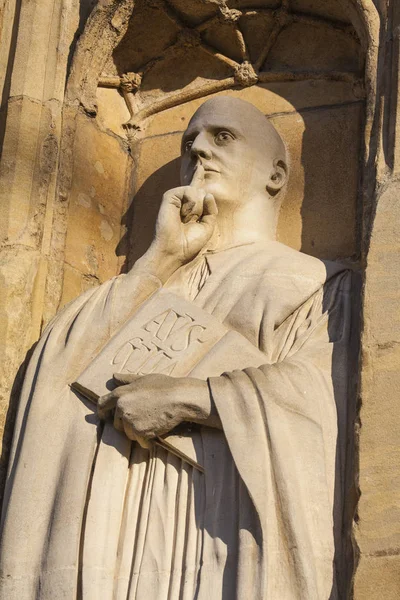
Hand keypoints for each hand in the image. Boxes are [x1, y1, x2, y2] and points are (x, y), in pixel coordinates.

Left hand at [97, 373, 215, 445]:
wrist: (179, 398)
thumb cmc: (164, 386)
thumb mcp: (144, 379)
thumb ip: (126, 379)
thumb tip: (113, 376)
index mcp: (120, 393)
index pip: (102, 404)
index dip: (103, 412)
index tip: (105, 416)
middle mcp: (121, 407)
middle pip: (116, 423)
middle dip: (127, 424)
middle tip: (143, 418)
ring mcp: (129, 420)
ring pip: (128, 434)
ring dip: (138, 432)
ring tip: (152, 422)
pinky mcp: (139, 432)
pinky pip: (140, 442)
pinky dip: (148, 441)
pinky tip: (157, 431)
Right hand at [146, 166, 217, 273]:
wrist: (174, 250)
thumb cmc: (189, 243)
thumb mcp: (208, 227)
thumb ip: (211, 210)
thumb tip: (207, 193)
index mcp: (191, 209)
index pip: (197, 189)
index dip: (198, 177)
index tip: (200, 165)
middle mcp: (183, 201)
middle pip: (198, 187)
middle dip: (200, 207)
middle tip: (189, 222)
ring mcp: (176, 198)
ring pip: (197, 191)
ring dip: (197, 208)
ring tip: (186, 220)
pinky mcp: (169, 196)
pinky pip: (188, 191)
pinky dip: (191, 204)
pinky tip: (184, 215)